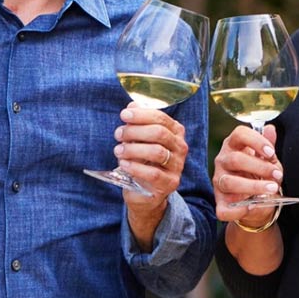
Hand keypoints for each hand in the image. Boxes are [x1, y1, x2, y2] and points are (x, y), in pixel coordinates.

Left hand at [113, 102, 187, 246]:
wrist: (144, 191)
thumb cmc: (141, 160)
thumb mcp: (138, 139)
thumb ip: (137, 122)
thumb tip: (132, 106)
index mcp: (175, 132)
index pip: (161, 118)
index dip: (141, 115)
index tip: (124, 115)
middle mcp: (180, 147)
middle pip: (159, 133)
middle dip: (135, 131)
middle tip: (118, 134)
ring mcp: (177, 166)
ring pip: (157, 152)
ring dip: (133, 149)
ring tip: (118, 150)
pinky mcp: (170, 183)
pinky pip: (153, 173)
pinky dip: (135, 167)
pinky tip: (123, 164)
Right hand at [212, 124, 283, 227]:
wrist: (257, 202)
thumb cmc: (260, 175)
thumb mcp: (267, 159)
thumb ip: (268, 145)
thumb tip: (270, 129)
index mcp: (234, 146)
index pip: (239, 134)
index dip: (255, 141)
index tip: (271, 153)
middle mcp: (223, 161)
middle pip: (235, 159)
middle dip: (259, 167)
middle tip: (278, 175)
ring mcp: (219, 182)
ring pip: (229, 183)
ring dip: (253, 187)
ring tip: (272, 189)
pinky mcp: (220, 203)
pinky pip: (223, 209)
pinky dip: (238, 210)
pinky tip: (252, 207)